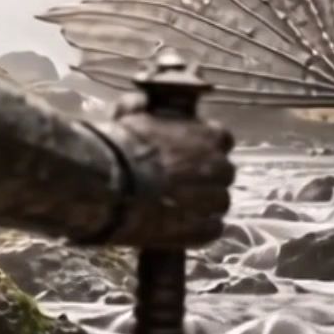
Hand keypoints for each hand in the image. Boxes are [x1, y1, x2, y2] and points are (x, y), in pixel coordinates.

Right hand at [87, 95, 235, 248]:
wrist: (111, 184)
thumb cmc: (120, 146)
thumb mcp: (131, 115)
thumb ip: (143, 108)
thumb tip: (141, 103)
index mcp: (209, 135)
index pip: (221, 140)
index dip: (204, 149)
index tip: (187, 155)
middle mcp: (219, 165)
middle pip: (223, 174)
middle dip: (205, 179)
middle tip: (178, 184)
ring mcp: (214, 200)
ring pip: (218, 203)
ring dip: (202, 205)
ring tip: (175, 209)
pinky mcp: (204, 230)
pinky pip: (211, 229)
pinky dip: (197, 229)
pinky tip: (177, 228)